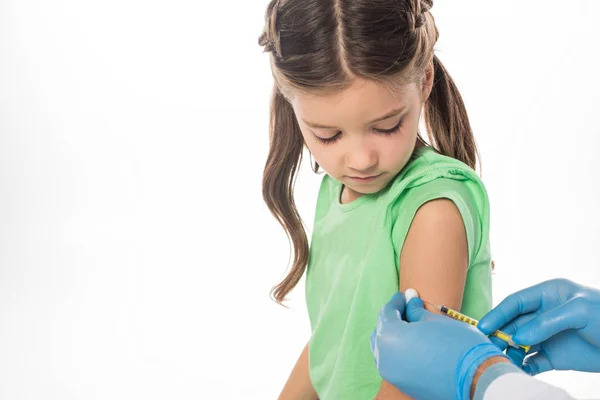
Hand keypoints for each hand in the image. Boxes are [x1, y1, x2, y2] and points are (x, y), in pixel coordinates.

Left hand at [370, 292, 503, 399]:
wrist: (479, 380)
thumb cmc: (459, 345)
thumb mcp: (435, 320)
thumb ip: (416, 310)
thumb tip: (410, 301)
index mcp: (390, 337)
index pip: (387, 313)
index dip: (397, 301)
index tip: (405, 295)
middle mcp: (385, 358)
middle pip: (382, 331)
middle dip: (393, 318)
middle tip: (408, 309)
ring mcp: (392, 374)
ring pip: (385, 349)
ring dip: (394, 336)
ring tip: (412, 327)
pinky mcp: (403, 385)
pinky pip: (394, 363)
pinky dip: (400, 352)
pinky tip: (415, 344)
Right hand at [478, 278, 599, 375]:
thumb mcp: (578, 312)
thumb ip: (545, 322)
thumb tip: (517, 338)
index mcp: (548, 295)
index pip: (515, 302)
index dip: (497, 314)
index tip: (482, 327)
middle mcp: (543, 314)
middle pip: (513, 324)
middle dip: (499, 335)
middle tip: (487, 347)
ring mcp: (547, 336)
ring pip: (518, 344)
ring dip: (508, 352)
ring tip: (500, 361)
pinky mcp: (554, 357)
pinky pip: (531, 362)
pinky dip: (522, 367)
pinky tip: (518, 371)